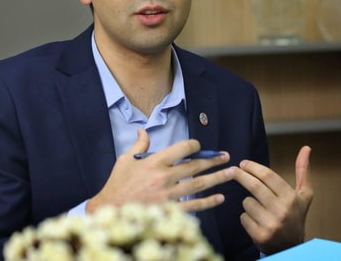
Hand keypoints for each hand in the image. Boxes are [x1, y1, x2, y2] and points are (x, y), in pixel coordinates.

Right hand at [87, 128, 232, 212]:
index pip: (182, 148)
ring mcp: (168, 195)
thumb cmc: (117, 184)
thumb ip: (139, 144)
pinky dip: (208, 202)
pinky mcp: (170, 210)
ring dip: (217, 178)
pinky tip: (220, 198)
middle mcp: (164, 177)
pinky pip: (193, 206)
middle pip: (195, 166)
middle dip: (213, 161)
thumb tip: (143, 129)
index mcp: (155, 162)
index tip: (199, 146)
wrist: (109, 210)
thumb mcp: (125, 160)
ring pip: (199, 185)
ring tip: (231, 173)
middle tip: (226, 157)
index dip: (194, 145)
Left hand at [228, 146, 312, 254]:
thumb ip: (303, 170)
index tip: (243, 163)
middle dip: (240, 175)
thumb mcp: (304, 194)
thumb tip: (306, 148)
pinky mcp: (259, 236)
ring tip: (257, 207)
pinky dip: (246, 216)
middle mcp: (281, 211)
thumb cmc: (296, 215)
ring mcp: (270, 224)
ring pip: (247, 202)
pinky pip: (243, 217)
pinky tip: (256, 220)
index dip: (253, 167)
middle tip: (232, 170)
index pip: (268, 176)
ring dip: (248, 201)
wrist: (292, 247)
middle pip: (254, 186)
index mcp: (291, 198)